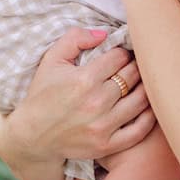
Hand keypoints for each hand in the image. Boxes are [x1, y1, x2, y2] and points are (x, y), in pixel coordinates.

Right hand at [0, 28, 154, 179]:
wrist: (30, 137)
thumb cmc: (42, 95)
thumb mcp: (51, 60)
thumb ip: (75, 38)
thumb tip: (104, 34)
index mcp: (83, 80)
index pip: (120, 57)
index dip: (122, 53)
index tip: (120, 56)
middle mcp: (95, 103)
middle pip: (133, 76)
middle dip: (136, 67)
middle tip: (135, 66)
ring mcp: (102, 126)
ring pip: (141, 99)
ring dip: (146, 88)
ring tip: (142, 83)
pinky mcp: (106, 145)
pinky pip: (140, 130)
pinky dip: (150, 117)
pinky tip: (149, 106)